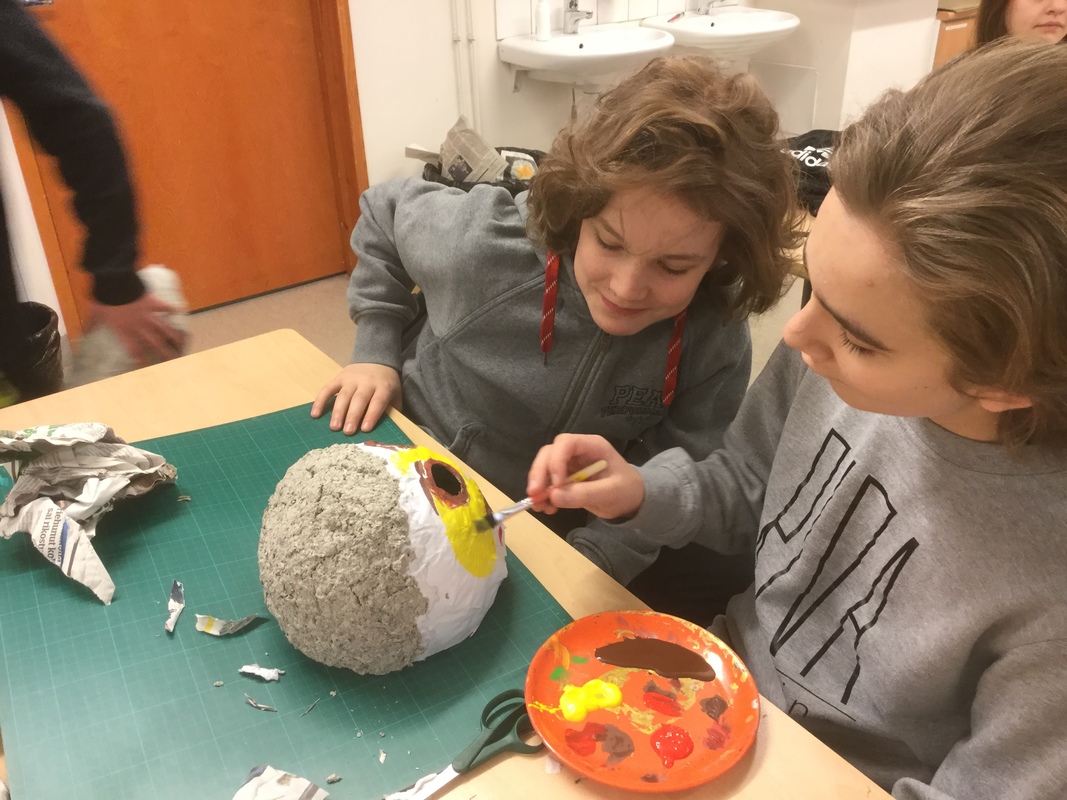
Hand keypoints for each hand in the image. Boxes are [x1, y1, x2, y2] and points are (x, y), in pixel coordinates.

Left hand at [89, 295, 183, 365]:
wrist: (112, 282)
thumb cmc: (103, 300)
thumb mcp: (94, 314)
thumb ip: (91, 325)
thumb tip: (82, 335)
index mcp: (124, 330)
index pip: (134, 350)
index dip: (140, 360)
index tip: (146, 367)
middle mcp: (139, 326)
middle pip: (154, 343)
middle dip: (163, 353)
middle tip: (171, 361)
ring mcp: (148, 314)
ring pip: (163, 328)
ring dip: (172, 336)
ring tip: (180, 343)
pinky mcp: (152, 302)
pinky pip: (164, 306)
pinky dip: (171, 308)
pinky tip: (178, 312)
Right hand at [310, 362, 400, 433]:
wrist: (377, 360)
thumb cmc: (386, 384)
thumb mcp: (395, 394)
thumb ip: (393, 410)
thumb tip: (390, 430)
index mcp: (383, 386)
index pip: (377, 401)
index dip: (371, 415)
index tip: (365, 429)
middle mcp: (367, 382)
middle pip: (359, 399)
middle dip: (353, 416)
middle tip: (347, 432)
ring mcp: (351, 379)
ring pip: (343, 395)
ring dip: (338, 412)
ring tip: (334, 427)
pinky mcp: (339, 377)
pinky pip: (328, 388)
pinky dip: (320, 401)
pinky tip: (315, 414)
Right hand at [527, 434, 644, 520]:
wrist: (631, 500)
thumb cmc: (626, 490)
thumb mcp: (611, 493)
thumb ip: (584, 493)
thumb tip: (553, 496)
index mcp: (592, 446)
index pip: (566, 443)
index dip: (556, 461)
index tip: (556, 483)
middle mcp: (577, 451)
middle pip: (549, 453)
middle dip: (540, 473)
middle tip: (534, 495)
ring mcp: (569, 464)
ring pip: (544, 467)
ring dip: (538, 486)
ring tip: (540, 507)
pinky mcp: (565, 478)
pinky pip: (548, 483)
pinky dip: (544, 495)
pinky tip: (547, 509)